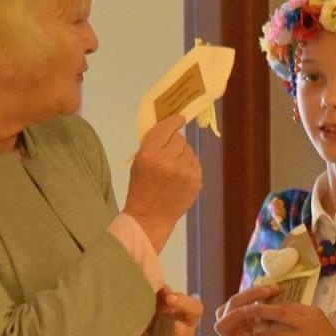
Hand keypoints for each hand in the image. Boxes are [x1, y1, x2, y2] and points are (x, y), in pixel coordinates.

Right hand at [123, 115, 202, 251]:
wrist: (149, 217)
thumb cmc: (141, 188)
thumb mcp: (139, 162)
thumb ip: (153, 145)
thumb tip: (171, 128)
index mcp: (150, 153)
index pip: (166, 128)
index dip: (174, 121)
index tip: (179, 119)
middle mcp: (168, 160)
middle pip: (180, 139)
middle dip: (175, 143)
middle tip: (169, 153)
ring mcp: (184, 171)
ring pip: (189, 150)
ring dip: (183, 155)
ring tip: (174, 168)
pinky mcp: (195, 180)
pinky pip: (195, 163)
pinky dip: (189, 166)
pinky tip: (180, 176)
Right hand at [214, 282, 279, 335]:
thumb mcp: (258, 319)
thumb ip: (263, 306)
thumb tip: (280, 289)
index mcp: (231, 310)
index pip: (242, 294)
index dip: (257, 289)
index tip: (276, 287)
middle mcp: (224, 320)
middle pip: (234, 303)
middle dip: (252, 296)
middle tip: (270, 292)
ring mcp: (224, 335)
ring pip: (225, 321)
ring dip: (241, 315)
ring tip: (262, 311)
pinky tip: (256, 335)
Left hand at [249, 302, 335, 335]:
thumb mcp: (318, 323)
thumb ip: (301, 317)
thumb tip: (280, 311)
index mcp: (311, 312)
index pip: (285, 304)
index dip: (268, 305)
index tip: (253, 308)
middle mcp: (307, 321)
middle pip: (277, 313)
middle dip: (258, 312)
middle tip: (242, 315)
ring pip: (274, 334)